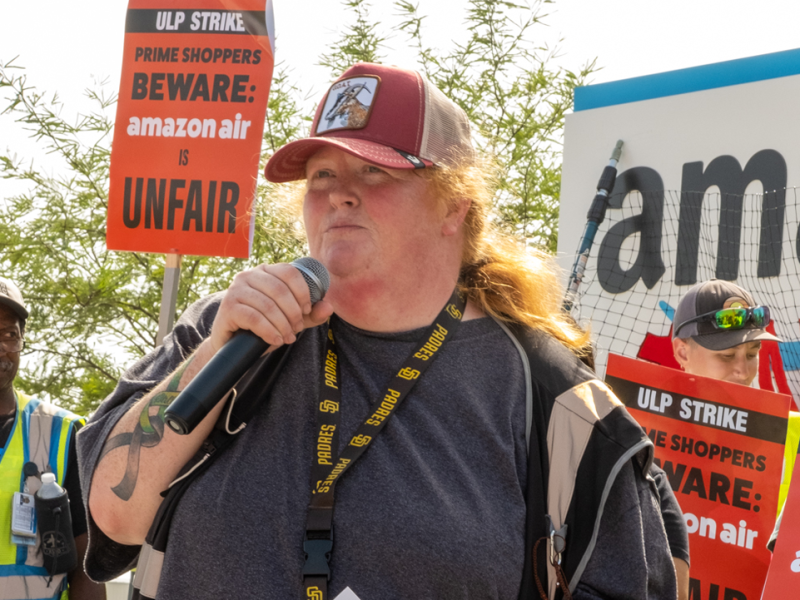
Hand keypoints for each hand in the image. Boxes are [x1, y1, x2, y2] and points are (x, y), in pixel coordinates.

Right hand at [210, 263, 333, 351]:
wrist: (233, 344)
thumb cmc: (263, 326)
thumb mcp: (290, 319)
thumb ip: (310, 314)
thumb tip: (328, 307)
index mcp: (265, 271)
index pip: (289, 272)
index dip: (303, 292)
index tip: (306, 311)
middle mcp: (248, 275)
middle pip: (280, 290)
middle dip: (293, 313)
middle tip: (297, 328)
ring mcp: (235, 290)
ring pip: (268, 305)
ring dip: (283, 325)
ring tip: (287, 337)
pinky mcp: (228, 307)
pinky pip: (254, 318)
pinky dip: (269, 331)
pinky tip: (276, 340)